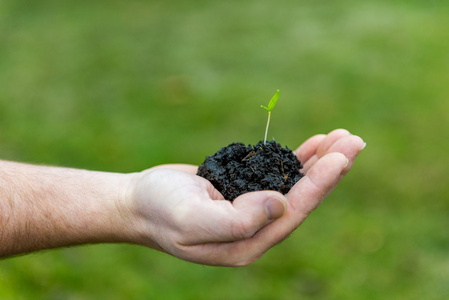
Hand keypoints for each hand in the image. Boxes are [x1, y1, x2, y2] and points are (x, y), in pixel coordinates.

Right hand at [126, 129, 364, 265]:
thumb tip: (281, 203)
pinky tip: (313, 145)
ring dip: (319, 161)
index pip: (292, 212)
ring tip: (343, 137)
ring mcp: (251, 209)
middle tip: (354, 141)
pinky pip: (276, 174)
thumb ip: (237, 220)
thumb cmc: (160, 211)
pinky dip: (296, 158)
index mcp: (247, 243)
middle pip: (302, 198)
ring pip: (294, 185)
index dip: (319, 184)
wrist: (138, 202)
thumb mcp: (191, 220)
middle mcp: (255, 229)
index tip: (341, 157)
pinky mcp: (244, 191)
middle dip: (329, 169)